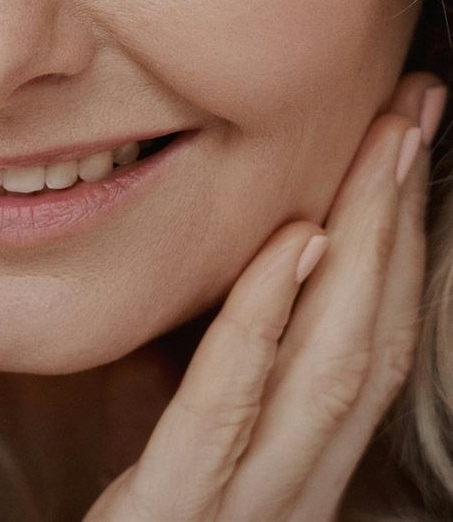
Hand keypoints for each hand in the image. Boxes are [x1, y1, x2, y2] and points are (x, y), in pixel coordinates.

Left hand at [85, 71, 444, 521]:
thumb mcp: (172, 440)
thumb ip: (212, 377)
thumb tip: (239, 276)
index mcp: (288, 463)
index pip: (362, 337)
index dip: (396, 238)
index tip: (401, 137)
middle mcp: (289, 489)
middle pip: (366, 335)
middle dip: (397, 216)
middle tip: (416, 108)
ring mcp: (241, 509)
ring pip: (329, 367)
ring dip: (366, 245)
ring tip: (385, 145)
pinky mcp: (172, 516)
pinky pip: (228, 407)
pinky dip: (267, 320)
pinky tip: (296, 241)